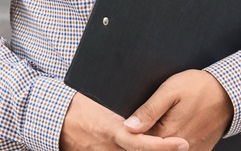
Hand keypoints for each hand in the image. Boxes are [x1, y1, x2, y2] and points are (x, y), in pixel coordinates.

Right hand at [60, 92, 188, 150]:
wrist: (57, 120)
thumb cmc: (82, 105)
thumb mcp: (103, 99)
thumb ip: (127, 104)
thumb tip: (148, 96)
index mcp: (113, 131)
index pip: (142, 144)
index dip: (163, 146)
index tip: (181, 143)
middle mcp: (110, 149)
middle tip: (183, 146)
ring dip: (150, 150)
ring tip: (171, 146)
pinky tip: (150, 146)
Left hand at [122, 70, 232, 150]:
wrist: (229, 93)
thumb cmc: (199, 88)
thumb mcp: (170, 91)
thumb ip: (148, 111)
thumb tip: (129, 127)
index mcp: (167, 134)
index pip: (139, 144)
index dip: (132, 135)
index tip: (131, 125)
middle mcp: (179, 149)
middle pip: (152, 150)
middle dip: (145, 140)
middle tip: (150, 122)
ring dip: (160, 144)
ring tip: (166, 122)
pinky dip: (175, 147)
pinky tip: (176, 130)